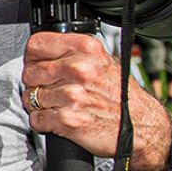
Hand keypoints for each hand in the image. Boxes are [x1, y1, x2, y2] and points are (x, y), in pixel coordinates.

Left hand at [21, 32, 171, 170]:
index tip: (37, 64)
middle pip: (29, 72)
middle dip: (35, 83)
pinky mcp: (68, 120)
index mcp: (87, 49)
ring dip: (38, 104)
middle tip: (50, 89)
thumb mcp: (104, 61)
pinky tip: (58, 119)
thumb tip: (42, 52)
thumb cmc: (122, 96)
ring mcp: (73, 95)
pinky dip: (43, 122)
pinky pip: (36, 119)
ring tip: (57, 105)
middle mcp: (79, 69)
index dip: (32, 57)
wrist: (142, 126)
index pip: (36, 44)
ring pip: (30, 96)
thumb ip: (74, 53)